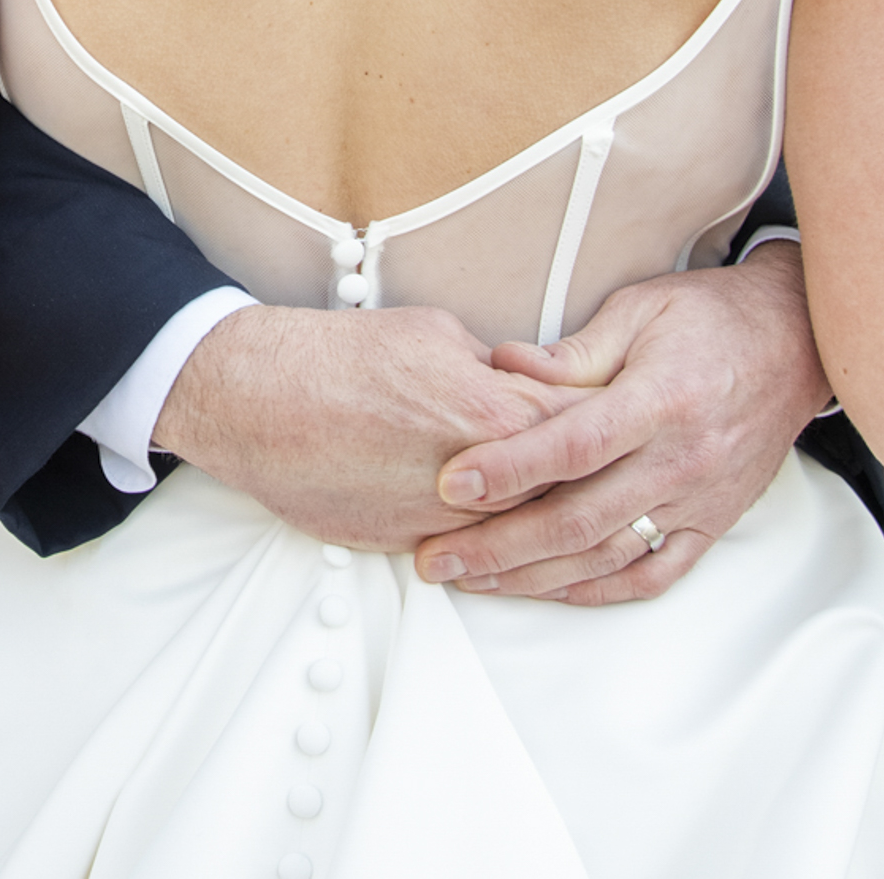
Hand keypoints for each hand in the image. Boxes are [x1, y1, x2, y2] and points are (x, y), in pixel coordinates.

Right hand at [154, 305, 593, 551]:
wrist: (257, 402)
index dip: (613, 416)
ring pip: (524, 531)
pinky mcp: (406, 546)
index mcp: (500, 414)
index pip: (589, 423)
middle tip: (619, 468)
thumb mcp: (436, 333)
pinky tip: (504, 531)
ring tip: (574, 508)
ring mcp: (444, 522)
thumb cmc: (339, 358)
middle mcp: (483, 480)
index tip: (626, 411)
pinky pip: (470, 550)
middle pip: (571, 490)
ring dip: (548, 521)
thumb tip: (522, 383)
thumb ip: (495, 370)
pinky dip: (491, 542)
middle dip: (595, 477)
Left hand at [411, 241, 831, 602]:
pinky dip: (594, 590)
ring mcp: (699, 500)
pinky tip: (545, 589)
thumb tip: (501, 366)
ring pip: (605, 557)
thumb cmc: (710, 319)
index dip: (509, 470)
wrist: (798, 344)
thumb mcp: (639, 309)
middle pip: (578, 518)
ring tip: (471, 580)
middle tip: (436, 559)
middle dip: (498, 546)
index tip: (450, 484)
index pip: (575, 446)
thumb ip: (571, 350)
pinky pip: (650, 575)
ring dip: (531, 577)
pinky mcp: (712, 524)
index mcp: (661, 399)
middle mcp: (681, 459)